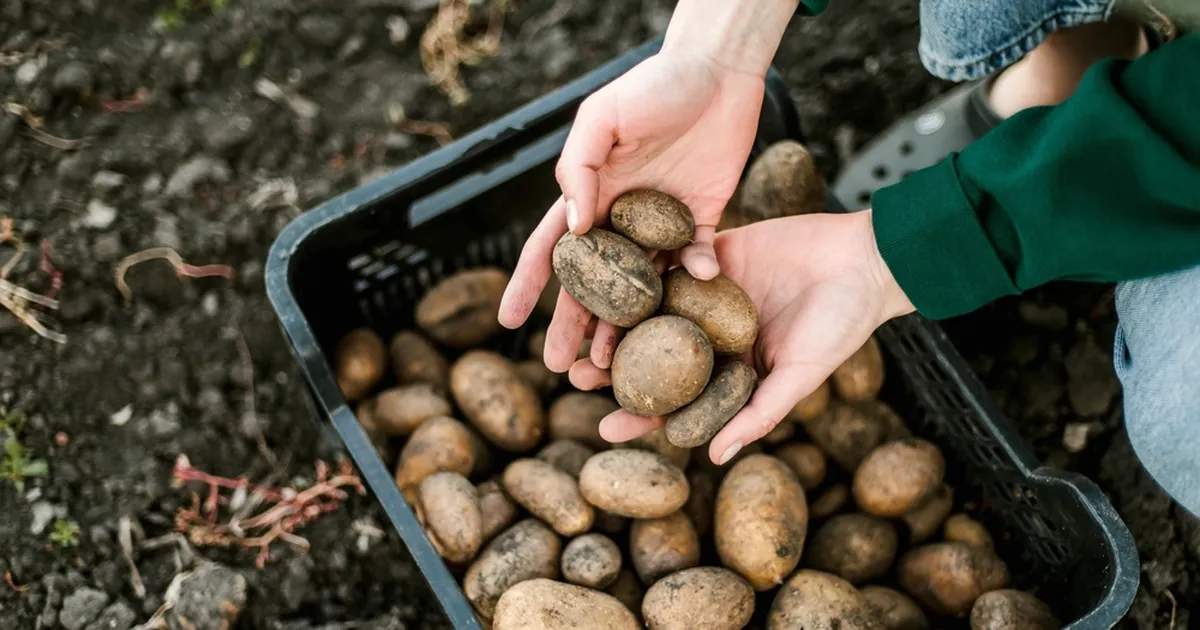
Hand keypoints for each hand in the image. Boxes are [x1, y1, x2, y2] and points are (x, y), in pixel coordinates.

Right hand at [498, 48, 766, 372]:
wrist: (718, 70)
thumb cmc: (653, 84)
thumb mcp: (602, 117)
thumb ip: (580, 168)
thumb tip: (575, 226)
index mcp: (589, 194)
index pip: (551, 248)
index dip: (527, 284)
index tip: (506, 322)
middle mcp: (622, 216)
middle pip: (595, 283)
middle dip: (574, 326)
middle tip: (561, 368)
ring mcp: (662, 225)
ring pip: (642, 287)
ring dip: (629, 326)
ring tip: (616, 365)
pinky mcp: (703, 220)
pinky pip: (696, 259)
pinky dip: (696, 276)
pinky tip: (694, 289)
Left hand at [576, 210, 916, 465]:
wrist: (867, 260)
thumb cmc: (842, 326)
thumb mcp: (801, 376)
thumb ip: (758, 413)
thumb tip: (714, 458)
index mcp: (731, 368)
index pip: (679, 399)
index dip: (643, 416)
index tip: (607, 428)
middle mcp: (714, 332)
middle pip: (654, 353)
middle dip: (615, 367)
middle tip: (575, 378)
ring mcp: (710, 292)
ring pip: (654, 306)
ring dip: (617, 318)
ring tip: (582, 330)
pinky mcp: (714, 251)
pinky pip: (674, 257)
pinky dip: (643, 265)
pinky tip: (610, 271)